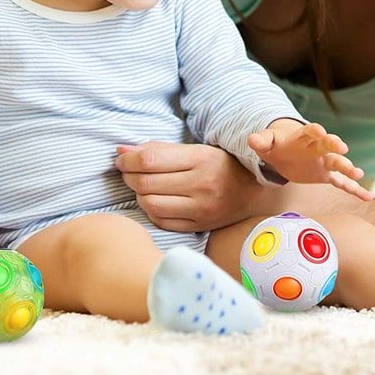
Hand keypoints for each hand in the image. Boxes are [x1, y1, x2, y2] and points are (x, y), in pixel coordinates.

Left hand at [116, 141, 262, 231]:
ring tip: (139, 185)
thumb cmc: (219, 165)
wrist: (253, 192)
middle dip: (128, 175)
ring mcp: (201, 208)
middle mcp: (201, 184)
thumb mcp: (195, 149)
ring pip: (151, 204)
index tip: (121, 157)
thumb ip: (159, 149)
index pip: (151, 159)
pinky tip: (152, 200)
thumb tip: (122, 150)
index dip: (129, 159)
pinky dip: (150, 210)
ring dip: (137, 194)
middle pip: (147, 183)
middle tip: (126, 171)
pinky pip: (162, 221)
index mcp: (201, 158)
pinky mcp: (199, 226)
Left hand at [248, 119, 373, 201]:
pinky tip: (368, 196)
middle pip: (327, 145)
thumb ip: (261, 140)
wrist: (286, 152)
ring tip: (358, 173)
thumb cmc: (276, 145)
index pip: (309, 131)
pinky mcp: (326, 175)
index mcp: (302, 137)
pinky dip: (354, 189)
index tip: (318, 130)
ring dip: (347, 168)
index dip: (313, 130)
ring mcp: (324, 162)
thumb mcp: (266, 142)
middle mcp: (317, 148)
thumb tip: (250, 139)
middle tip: (342, 147)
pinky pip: (342, 183)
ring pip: (338, 164)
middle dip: (334, 145)